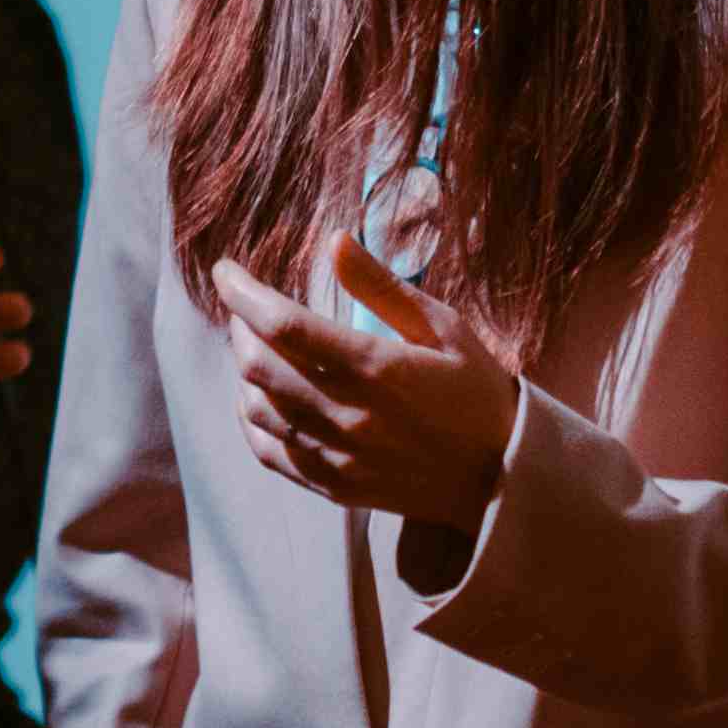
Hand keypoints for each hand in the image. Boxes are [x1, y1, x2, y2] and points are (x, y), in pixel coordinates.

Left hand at [212, 237, 522, 528]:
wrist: (501, 478)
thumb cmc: (477, 392)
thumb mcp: (445, 327)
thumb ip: (383, 287)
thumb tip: (334, 241)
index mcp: (375, 368)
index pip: (282, 323)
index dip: (242, 292)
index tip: (226, 270)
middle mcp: (347, 414)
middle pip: (257, 365)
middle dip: (239, 325)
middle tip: (246, 304)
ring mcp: (335, 455)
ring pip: (256, 408)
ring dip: (242, 370)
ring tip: (252, 344)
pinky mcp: (332, 485)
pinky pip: (268, 451)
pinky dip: (249, 418)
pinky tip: (256, 397)